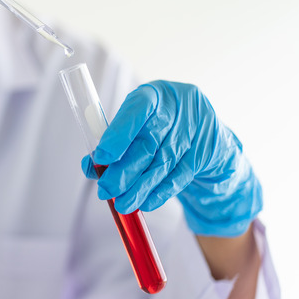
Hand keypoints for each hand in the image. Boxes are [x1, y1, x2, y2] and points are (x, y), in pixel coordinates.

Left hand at [81, 80, 261, 236]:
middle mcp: (178, 107)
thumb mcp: (136, 126)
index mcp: (154, 94)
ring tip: (123, 204)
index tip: (101, 158)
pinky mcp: (207, 151)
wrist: (205, 135)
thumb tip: (90, 166)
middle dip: (124, 170)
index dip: (118, 135)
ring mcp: (196, 129)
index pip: (136, 111)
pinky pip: (181, 176)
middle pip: (148, 143)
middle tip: (106, 190)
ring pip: (163, 163)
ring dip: (140, 188)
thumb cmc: (160, 128)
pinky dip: (160, 192)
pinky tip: (146, 203)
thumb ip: (113, 143)